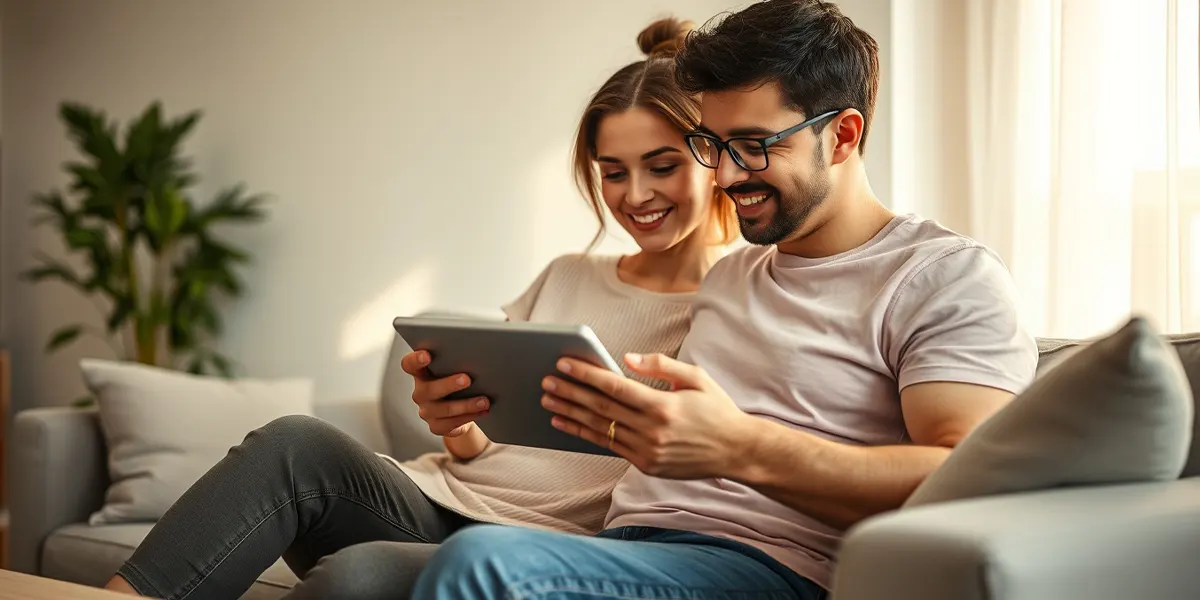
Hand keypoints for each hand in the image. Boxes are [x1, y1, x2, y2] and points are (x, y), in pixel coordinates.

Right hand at [400, 350, 490, 436]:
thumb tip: (478, 355)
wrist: (462, 408)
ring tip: (483, 401)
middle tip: (466, 379)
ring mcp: (427, 410)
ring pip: (443, 409)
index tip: (427, 355)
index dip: (415, 360)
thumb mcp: (456, 370)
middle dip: (448, 384)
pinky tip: (482, 411)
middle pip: (428, 389)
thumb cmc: (458, 383)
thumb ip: (458, 362)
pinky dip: (469, 417)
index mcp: (422, 373)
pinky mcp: (436, 426)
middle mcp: (421, 392)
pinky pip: (451, 423)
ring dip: (466, 405)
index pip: (410, 365)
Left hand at [540, 353, 753, 478]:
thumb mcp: (695, 377)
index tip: (563, 364)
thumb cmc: (717, 409)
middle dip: (570, 393)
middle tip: (546, 381)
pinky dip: (586, 435)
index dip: (586, 374)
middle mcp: (651, 430)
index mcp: (663, 405)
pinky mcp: (646, 465)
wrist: (737, 451)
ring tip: (549, 402)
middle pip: (600, 408)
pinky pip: (609, 446)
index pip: (614, 386)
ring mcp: (647, 451)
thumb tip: (626, 359)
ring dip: (571, 414)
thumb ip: (660, 365)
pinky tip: (569, 424)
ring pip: (600, 429)